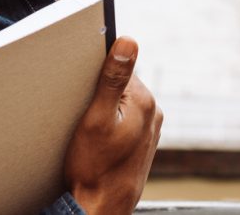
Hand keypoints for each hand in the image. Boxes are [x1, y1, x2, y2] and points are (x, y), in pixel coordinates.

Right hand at [64, 37, 161, 214]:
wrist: (100, 208)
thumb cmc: (94, 169)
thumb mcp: (96, 118)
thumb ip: (112, 79)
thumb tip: (128, 41)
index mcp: (145, 101)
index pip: (119, 68)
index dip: (96, 77)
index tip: (85, 90)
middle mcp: (153, 113)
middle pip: (121, 86)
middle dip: (101, 96)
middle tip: (86, 117)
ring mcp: (150, 129)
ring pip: (123, 105)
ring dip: (106, 112)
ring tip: (92, 134)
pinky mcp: (144, 143)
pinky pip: (126, 122)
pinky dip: (111, 127)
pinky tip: (100, 144)